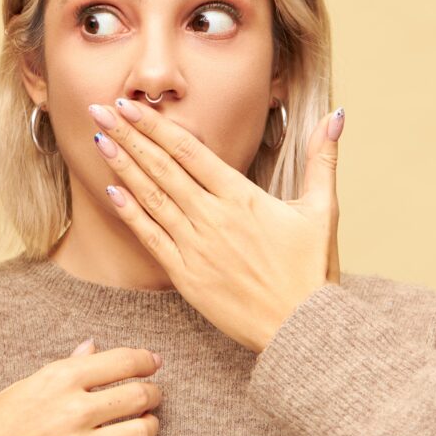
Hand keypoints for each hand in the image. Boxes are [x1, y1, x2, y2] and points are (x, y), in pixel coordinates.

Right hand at [0, 340, 162, 435]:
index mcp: (57, 379)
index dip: (146, 360)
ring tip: (142, 426)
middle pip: (138, 396)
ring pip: (140, 433)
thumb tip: (93, 348)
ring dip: (147, 428)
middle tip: (152, 395)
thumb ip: (64, 370)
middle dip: (152, 394)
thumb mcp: (23, 389)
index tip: (153, 362)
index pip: (122, 360)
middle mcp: (71, 410)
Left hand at [88, 99, 344, 353]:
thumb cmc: (312, 270)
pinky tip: (113, 192)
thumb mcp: (324, 209)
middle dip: (129, 137)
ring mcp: (197, 247)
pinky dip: (132, 214)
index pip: (190, 152)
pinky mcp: (187, 277)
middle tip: (100, 110)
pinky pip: (153, 239)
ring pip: (152, 199)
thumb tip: (336, 116)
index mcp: (243, 198)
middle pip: (163, 169)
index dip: (156, 127)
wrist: (302, 329)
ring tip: (99, 141)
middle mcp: (214, 218)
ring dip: (124, 168)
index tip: (130, 105)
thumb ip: (323, 159)